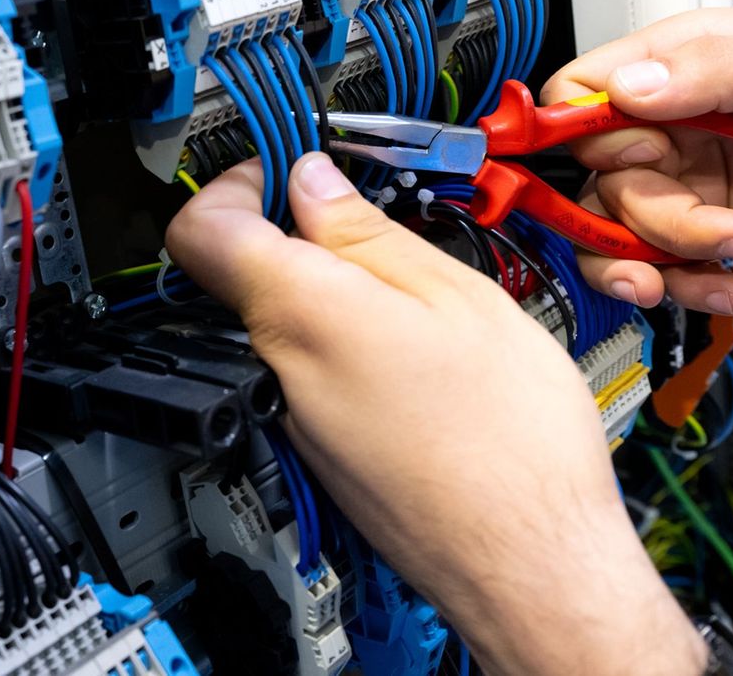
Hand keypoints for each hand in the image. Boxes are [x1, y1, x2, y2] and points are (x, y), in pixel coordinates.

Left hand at [167, 155, 706, 674]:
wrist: (531, 567)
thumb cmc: (511, 443)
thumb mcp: (457, 297)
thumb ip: (369, 235)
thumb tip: (313, 185)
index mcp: (301, 315)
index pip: (201, 229)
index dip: (235, 181)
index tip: (284, 163)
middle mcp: (279, 371)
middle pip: (242, 274)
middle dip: (297, 230)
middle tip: (369, 214)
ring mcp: (294, 419)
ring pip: (283, 323)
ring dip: (331, 287)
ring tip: (413, 288)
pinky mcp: (320, 451)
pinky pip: (310, 372)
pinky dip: (347, 340)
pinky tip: (415, 349)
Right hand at [543, 6, 732, 313]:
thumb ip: (713, 70)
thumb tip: (629, 85)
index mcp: (677, 63)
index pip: (580, 90)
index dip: (582, 132)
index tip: (623, 163)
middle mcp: (667, 121)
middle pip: (601, 180)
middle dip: (649, 220)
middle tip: (711, 228)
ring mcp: (682, 175)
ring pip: (620, 232)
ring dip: (668, 261)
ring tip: (732, 260)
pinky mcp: (702, 221)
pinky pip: (658, 263)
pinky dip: (687, 285)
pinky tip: (728, 284)